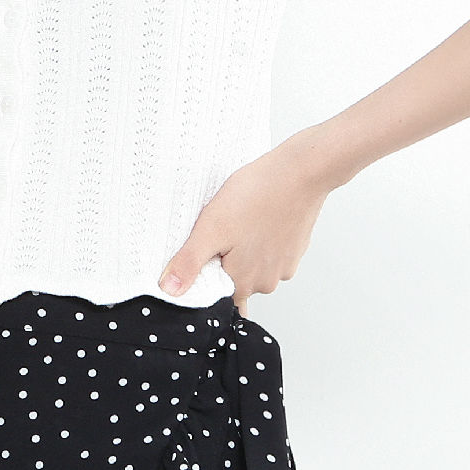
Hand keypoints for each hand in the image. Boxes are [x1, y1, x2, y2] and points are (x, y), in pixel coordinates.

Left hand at [158, 138, 332, 313]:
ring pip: (253, 266)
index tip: (204, 255)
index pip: (216, 297)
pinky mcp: (295, 250)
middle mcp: (266, 282)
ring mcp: (284, 266)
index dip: (205, 278)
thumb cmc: (257, 196)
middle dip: (223, 262)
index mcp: (243, 282)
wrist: (300, 172)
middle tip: (220, 231)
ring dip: (243, 251)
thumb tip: (169, 291)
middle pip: (234, 281)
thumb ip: (189, 263)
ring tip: (240, 221)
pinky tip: (257, 219)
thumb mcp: (211, 228)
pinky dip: (261, 240)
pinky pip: (270, 253)